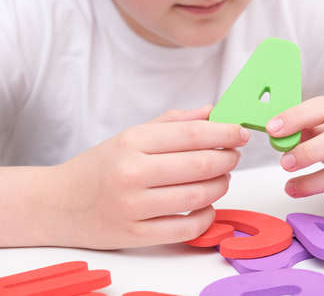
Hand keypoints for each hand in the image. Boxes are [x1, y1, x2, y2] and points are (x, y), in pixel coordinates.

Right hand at [43, 106, 249, 248]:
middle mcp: (132, 173)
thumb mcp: (130, 136)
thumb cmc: (100, 166)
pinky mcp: (136, 235)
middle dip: (228, 158)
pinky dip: (206, 215)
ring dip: (221, 185)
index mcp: (131, 142)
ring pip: (198, 196)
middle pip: (200, 164)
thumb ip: (173, 122)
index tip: (241, 132)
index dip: (224, 132)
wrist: (59, 204)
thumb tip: (213, 112)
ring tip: (222, 177)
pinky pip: (187, 227)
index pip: (191, 134)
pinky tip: (206, 204)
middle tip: (233, 155)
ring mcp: (133, 207)